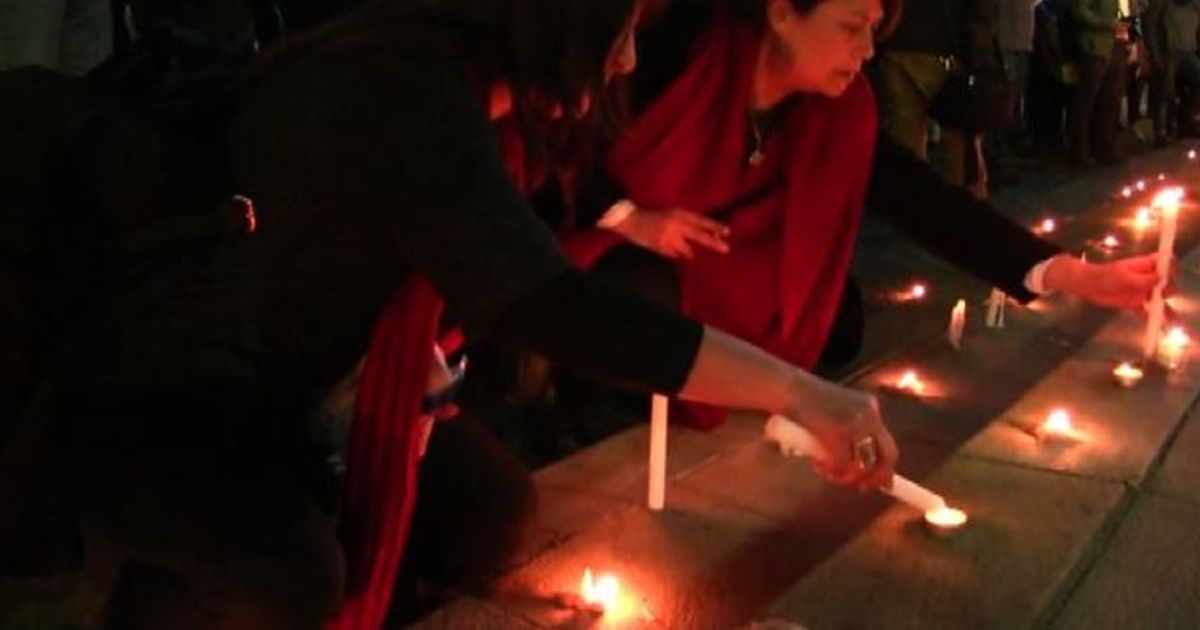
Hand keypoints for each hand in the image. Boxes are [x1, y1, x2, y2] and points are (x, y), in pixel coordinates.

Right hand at [608, 205, 730, 259]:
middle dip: (713, 242)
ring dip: (689, 253)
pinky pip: (674, 255)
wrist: (632, 219)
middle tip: (726, 249)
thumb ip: (686, 222)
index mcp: (679, 213)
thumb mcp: (671, 213)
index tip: (727, 232)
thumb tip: (703, 232)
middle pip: (699, 235)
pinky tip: (668, 249)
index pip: (701, 220)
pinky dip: (675, 254)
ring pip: (687, 250)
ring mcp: (669, 236)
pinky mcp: (661, 246)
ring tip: (686, 253)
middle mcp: (676, 224)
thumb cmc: (653, 215)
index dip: (714, 226)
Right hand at [784, 379, 898, 492]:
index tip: (884, 485)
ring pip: (863, 464)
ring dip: (845, 476)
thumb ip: (849, 433)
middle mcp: (868, 414)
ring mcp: (855, 422)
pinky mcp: (838, 431)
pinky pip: (842, 462)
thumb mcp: (835, 413)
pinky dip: (831, 470)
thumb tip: (860, 466)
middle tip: (860, 488)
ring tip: (827, 472)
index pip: (888, 444)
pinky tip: (818, 465)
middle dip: (874, 478)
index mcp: (870, 407)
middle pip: (886, 455)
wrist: (785, 386)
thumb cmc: (803, 402)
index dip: (886, 468)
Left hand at [1043, 253, 1163, 310]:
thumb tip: (1161, 277)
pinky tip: (1158, 326)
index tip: (1168, 277)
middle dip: (1167, 290)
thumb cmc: (1105, 275)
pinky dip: (1152, 318)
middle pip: (1166, 284)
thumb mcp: (1124, 276)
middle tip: (1161, 296)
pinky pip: (1147, 311)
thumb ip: (1143, 279)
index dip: (1170, 270)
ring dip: (1164, 309)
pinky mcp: (1136, 303)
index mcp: (1146, 265)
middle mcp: (1148, 278)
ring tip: (1169, 320)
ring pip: (1159, 299)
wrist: (1089, 286)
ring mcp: (1143, 291)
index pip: (1165, 264)